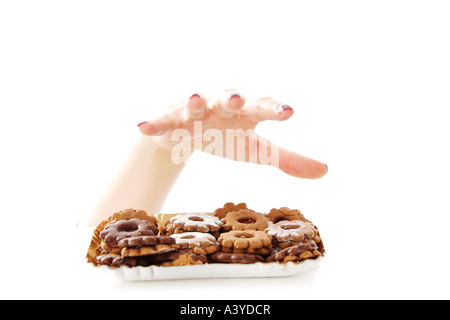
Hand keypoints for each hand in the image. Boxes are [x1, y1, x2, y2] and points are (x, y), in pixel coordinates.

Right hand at [138, 89, 326, 178]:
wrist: (191, 129)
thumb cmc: (229, 136)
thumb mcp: (258, 150)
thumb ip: (288, 159)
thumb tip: (325, 170)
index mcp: (246, 113)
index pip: (264, 107)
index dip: (275, 109)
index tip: (288, 112)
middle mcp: (221, 106)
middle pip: (229, 98)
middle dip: (233, 98)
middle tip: (240, 99)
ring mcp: (195, 111)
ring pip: (195, 103)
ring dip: (194, 101)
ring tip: (194, 98)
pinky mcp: (171, 121)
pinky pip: (161, 122)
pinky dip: (153, 123)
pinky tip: (141, 126)